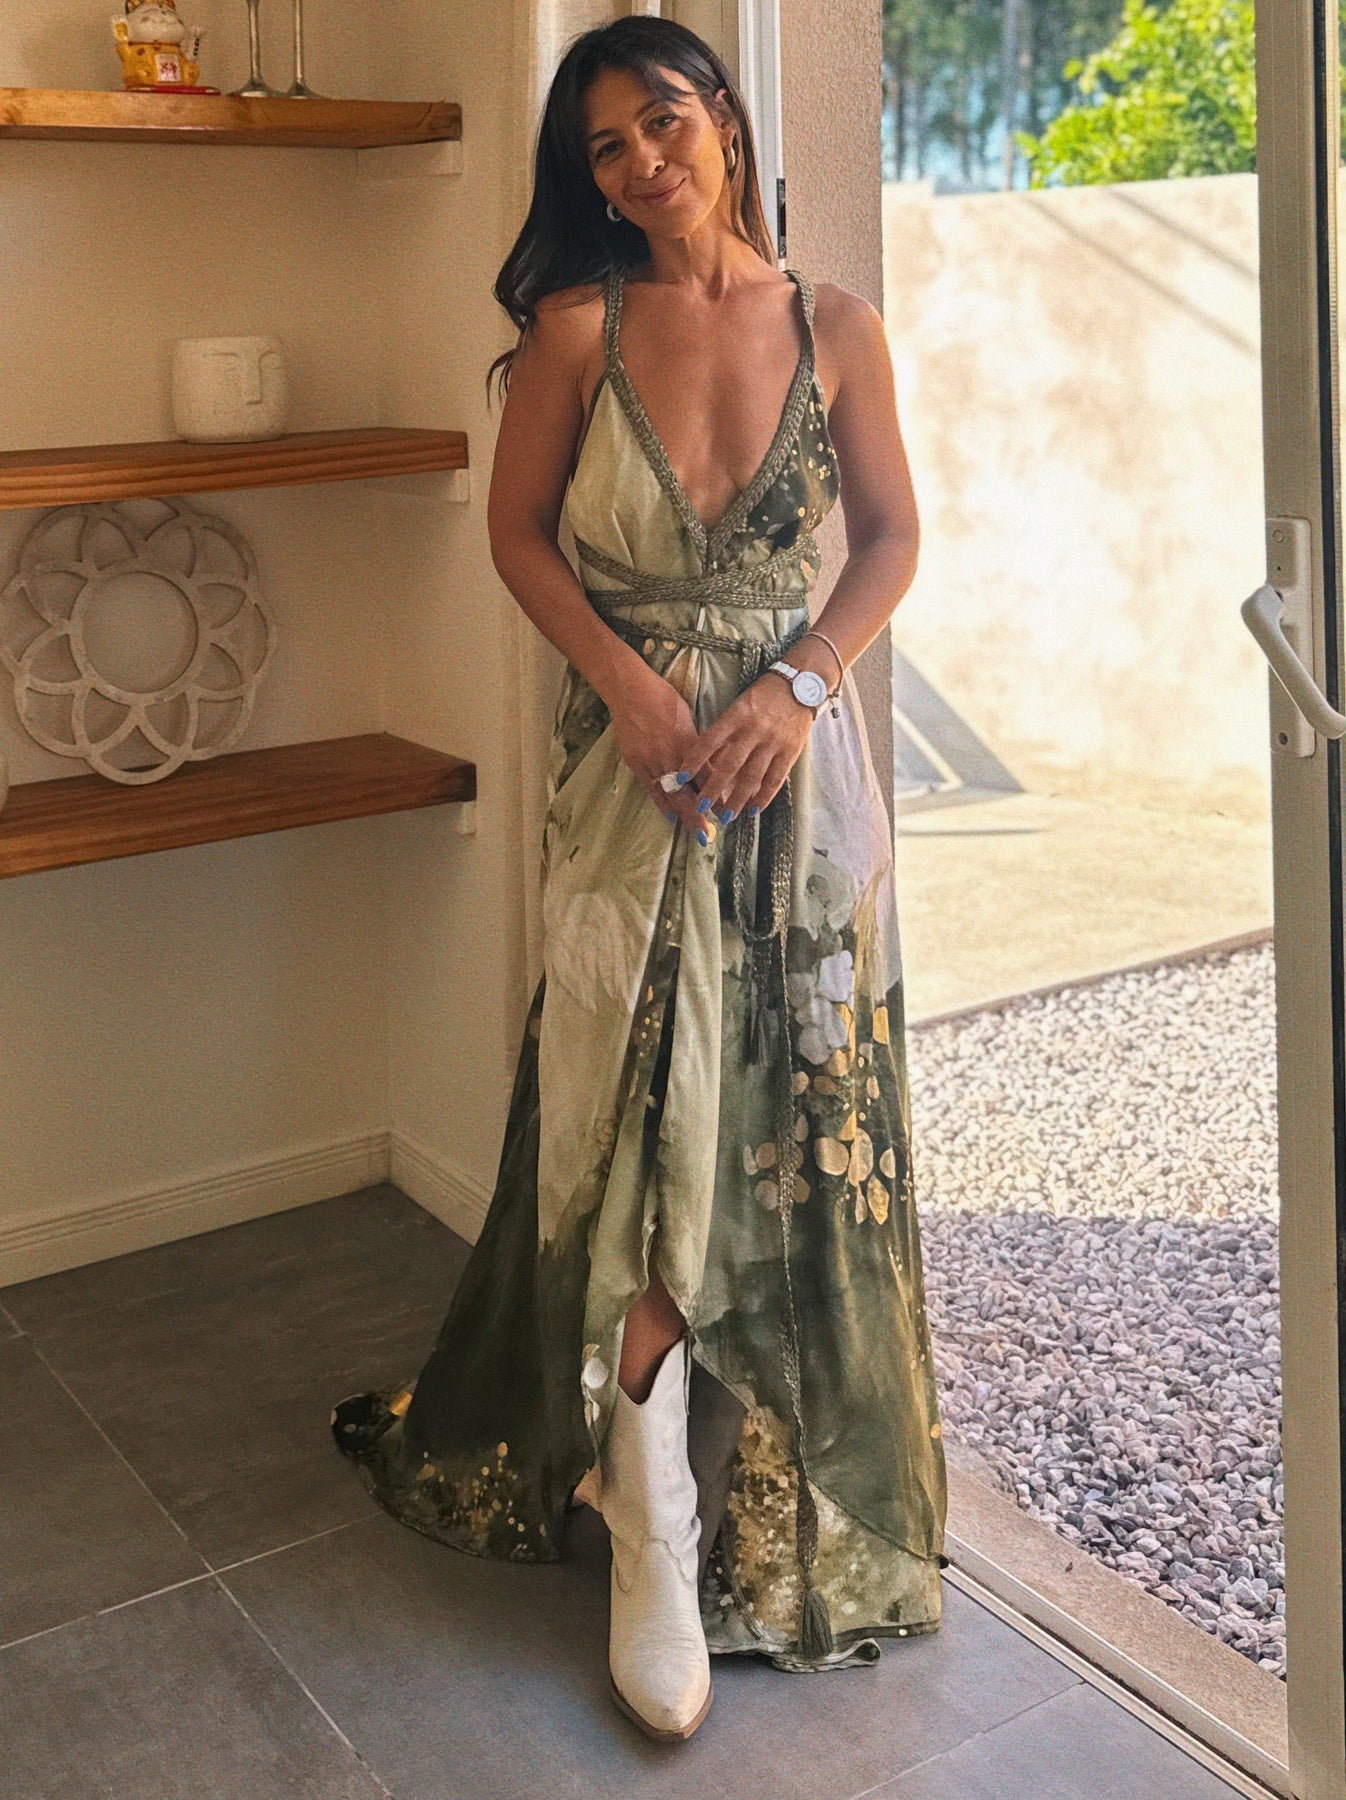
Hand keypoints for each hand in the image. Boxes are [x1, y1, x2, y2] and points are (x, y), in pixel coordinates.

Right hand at [607, 661, 720, 842]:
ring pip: (670, 794)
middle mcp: (671, 754)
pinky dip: (662, 805)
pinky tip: (671, 818)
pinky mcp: (636, 762)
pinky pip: (651, 789)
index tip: (726, 809)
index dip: (716, 794)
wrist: (630, 691)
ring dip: (683, 815)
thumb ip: (698, 743)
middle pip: (688, 791)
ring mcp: (651, 760)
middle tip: (709, 834)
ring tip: (693, 832)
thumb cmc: (664, 699)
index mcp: (688, 741)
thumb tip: (711, 762)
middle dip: (699, 814)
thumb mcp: (688, 718)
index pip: (707, 774)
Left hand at [679, 672, 813, 825]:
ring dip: (737, 800)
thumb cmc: (763, 696)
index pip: (709, 741)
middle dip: (713, 788)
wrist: (800, 684)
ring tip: (725, 817)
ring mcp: (773, 743)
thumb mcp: (739, 706)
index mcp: (736, 716)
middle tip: (700, 807)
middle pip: (729, 765)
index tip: (680, 778)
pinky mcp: (790, 751)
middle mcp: (753, 731)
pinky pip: (775, 779)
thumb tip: (707, 760)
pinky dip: (764, 797)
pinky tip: (753, 810)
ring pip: (752, 777)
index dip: (693, 761)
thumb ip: (726, 730)